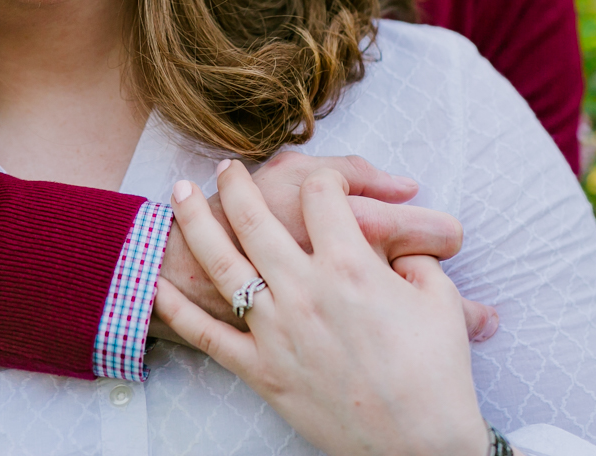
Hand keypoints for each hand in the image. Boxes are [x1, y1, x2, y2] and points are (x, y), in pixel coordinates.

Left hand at [149, 152, 497, 342]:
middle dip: (236, 184)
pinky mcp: (261, 369)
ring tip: (179, 193)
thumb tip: (403, 251)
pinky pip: (207, 335)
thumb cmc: (436, 375)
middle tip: (226, 168)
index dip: (324, 178)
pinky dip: (175, 309)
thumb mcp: (440, 302)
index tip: (324, 182)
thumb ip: (420, 261)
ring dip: (195, 221)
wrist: (420, 445)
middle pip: (256, 217)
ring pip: (222, 263)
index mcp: (350, 266)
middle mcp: (305, 289)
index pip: (323, 195)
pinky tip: (155, 284)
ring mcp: (276, 329)